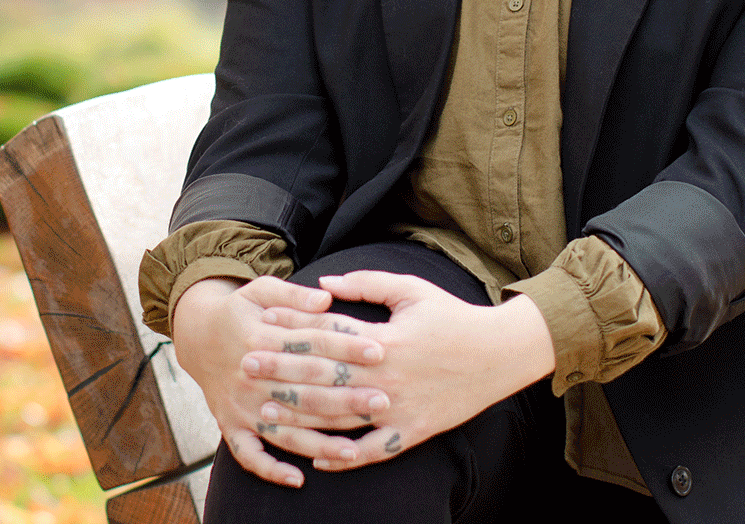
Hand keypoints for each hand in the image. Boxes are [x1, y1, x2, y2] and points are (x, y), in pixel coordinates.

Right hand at [171, 276, 390, 486]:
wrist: (196, 335)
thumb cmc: (239, 311)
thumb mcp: (260, 290)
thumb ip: (293, 293)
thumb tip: (327, 297)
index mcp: (260, 338)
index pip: (311, 344)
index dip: (346, 345)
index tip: (379, 349)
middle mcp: (250, 376)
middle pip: (305, 390)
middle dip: (345, 397)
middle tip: (382, 400)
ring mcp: (241, 405)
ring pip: (285, 428)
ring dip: (319, 442)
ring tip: (354, 450)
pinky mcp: (231, 425)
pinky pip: (249, 454)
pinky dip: (270, 468)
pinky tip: (298, 478)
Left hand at [252, 271, 554, 470]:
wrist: (499, 354)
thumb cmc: (452, 317)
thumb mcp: (412, 289)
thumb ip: (366, 284)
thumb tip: (323, 284)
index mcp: (386, 339)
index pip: (328, 334)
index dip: (291, 330)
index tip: (259, 327)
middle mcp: (388, 377)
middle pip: (324, 377)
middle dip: (282, 373)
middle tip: (245, 369)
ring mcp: (400, 409)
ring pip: (340, 419)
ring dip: (300, 417)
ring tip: (266, 414)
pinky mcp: (413, 432)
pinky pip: (374, 451)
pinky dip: (345, 459)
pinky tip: (317, 460)